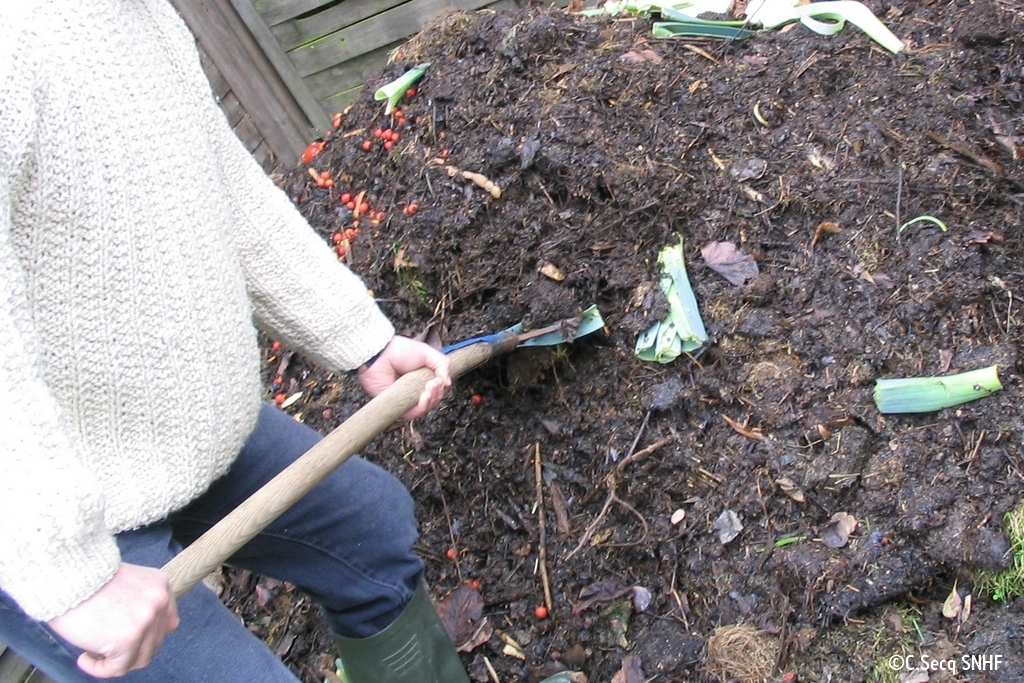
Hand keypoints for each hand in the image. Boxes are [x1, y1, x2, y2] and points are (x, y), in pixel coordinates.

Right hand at [47, 563, 179, 677]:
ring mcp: (145, 622)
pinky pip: (118, 668)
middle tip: (108, 649)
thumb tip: (137, 630)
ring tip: (94, 654)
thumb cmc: (87, 579)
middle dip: (131, 650)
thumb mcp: (127, 581)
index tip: (128, 640)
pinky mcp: (127, 640)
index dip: (146, 637)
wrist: (67, 575)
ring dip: (117, 662)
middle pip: (154, 643)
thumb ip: (140, 601)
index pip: (167, 623)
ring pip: (139, 659)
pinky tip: (85, 658)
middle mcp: (158, 603)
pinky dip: (99, 669)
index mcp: (161, 586)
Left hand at [357, 336, 451, 419]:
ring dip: (432, 400)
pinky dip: (422, 407)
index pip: (436, 391)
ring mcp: (404, 399)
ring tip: (429, 388)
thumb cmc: (399, 351)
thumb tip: (448, 384)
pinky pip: (412, 414)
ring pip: (425, 409)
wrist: (380, 354)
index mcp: (420, 379)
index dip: (440, 389)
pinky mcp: (395, 406)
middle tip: (434, 382)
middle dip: (438, 393)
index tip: (439, 380)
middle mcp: (413, 390)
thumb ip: (442, 365)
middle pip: (433, 401)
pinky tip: (425, 396)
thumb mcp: (427, 353)